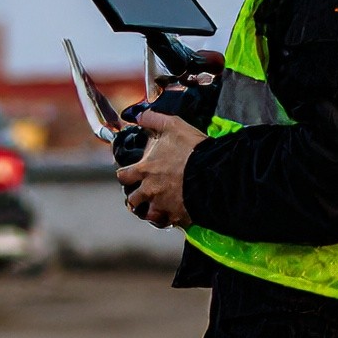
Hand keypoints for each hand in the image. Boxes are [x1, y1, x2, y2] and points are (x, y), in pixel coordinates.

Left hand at [114, 109, 201, 227]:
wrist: (214, 172)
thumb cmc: (192, 149)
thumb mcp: (172, 126)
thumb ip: (152, 119)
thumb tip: (138, 115)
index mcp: (145, 170)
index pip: (123, 176)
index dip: (125, 175)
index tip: (129, 175)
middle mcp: (149, 191)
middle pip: (132, 200)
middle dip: (135, 198)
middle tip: (141, 194)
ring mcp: (162, 206)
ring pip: (147, 214)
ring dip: (149, 210)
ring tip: (155, 207)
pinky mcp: (177, 216)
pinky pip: (166, 223)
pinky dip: (166, 220)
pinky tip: (170, 215)